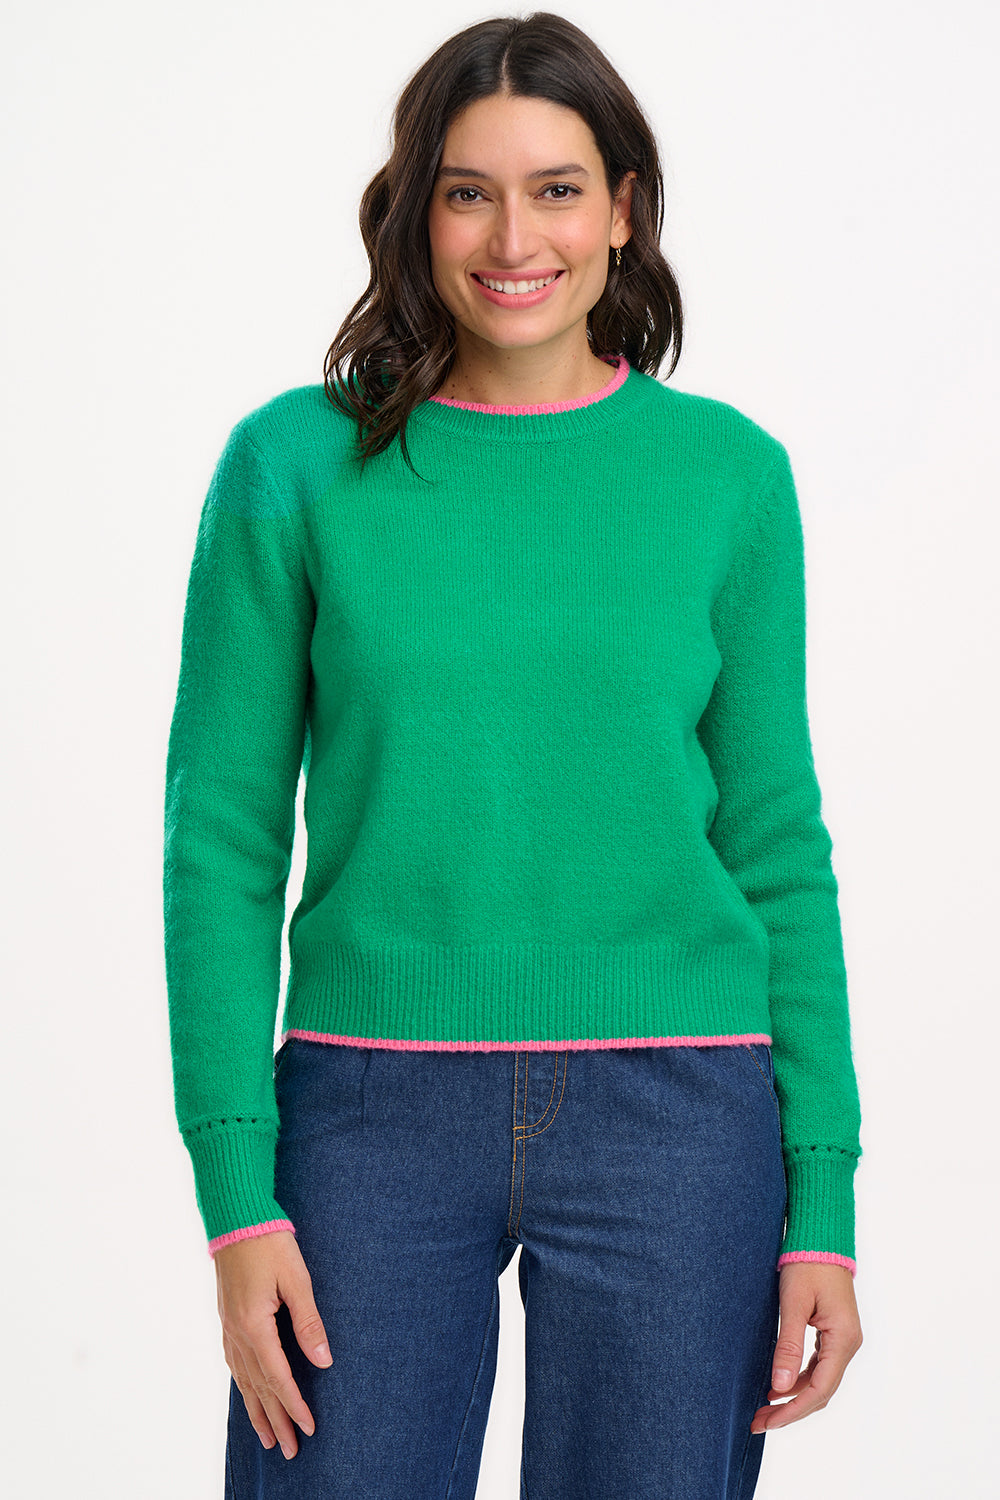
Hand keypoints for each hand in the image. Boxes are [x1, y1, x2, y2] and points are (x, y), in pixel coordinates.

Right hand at [214, 1228, 332, 1459]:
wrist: (236, 1218)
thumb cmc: (269, 1243)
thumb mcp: (296, 1279)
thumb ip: (308, 1321)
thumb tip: (323, 1359)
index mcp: (254, 1325)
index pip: (278, 1377)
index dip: (294, 1405)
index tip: (308, 1428)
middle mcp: (237, 1333)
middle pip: (258, 1387)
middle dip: (275, 1420)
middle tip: (289, 1450)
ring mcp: (228, 1327)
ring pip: (243, 1380)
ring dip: (256, 1410)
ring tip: (267, 1437)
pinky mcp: (227, 1318)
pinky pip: (234, 1364)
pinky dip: (243, 1386)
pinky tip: (248, 1394)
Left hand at [750, 1262, 862, 1434]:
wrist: (822, 1237)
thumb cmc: (808, 1264)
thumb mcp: (793, 1303)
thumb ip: (788, 1345)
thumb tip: (779, 1386)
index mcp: (843, 1339)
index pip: (819, 1389)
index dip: (792, 1410)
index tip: (767, 1421)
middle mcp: (848, 1344)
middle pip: (821, 1392)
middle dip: (790, 1410)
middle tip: (758, 1422)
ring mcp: (843, 1339)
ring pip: (820, 1381)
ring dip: (794, 1397)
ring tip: (764, 1408)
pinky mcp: (834, 1333)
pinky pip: (819, 1366)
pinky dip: (799, 1380)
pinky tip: (779, 1384)